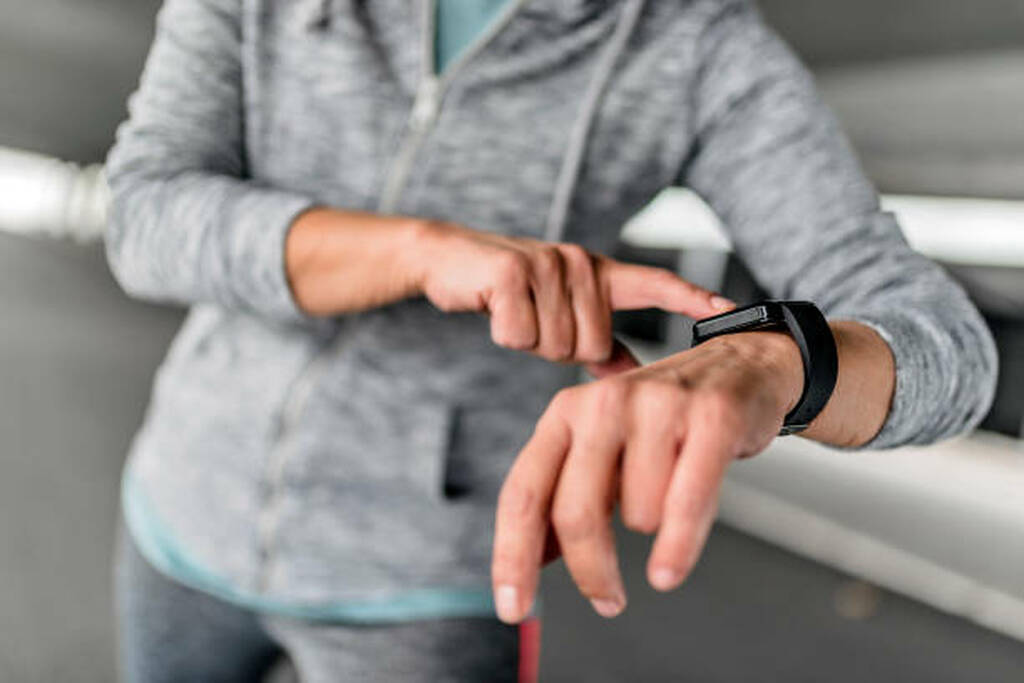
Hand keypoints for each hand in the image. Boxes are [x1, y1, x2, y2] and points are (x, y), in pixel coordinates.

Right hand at [413, 221, 732, 362]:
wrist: (451, 261)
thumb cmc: (510, 295)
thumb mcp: (559, 316)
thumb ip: (598, 345)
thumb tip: (635, 377)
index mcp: (599, 275)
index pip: (655, 284)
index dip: (693, 298)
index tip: (730, 309)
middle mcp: (581, 263)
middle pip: (590, 345)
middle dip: (558, 349)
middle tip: (533, 322)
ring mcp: (549, 264)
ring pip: (556, 346)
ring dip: (529, 343)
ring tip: (515, 313)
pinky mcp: (515, 272)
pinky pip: (521, 335)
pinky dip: (504, 333)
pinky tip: (495, 309)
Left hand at [490, 330, 804, 622]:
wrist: (741, 365)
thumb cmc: (663, 419)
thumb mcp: (601, 448)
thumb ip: (565, 496)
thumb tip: (535, 561)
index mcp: (565, 413)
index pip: (522, 493)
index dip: (513, 557)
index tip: (512, 609)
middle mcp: (603, 403)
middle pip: (576, 513)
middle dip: (591, 572)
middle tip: (607, 600)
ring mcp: (657, 407)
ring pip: (640, 514)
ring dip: (658, 527)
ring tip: (675, 491)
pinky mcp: (711, 418)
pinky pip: (686, 504)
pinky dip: (677, 548)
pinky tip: (667, 571)